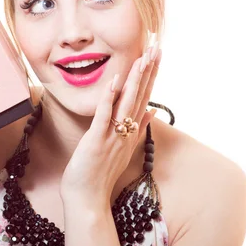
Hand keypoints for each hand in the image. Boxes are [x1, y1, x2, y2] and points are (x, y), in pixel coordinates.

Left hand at [60, 43, 162, 207]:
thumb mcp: (123, 148)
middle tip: (157, 47)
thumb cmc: (100, 173)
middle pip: (141, 96)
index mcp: (131, 131)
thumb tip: (154, 111)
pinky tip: (115, 80)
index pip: (145, 97)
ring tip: (143, 58)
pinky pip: (105, 116)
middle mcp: (126, 132)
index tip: (157, 55)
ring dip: (135, 79)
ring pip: (127, 103)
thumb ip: (139, 128)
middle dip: (149, 70)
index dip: (151, 76)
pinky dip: (110, 98)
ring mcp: (113, 136)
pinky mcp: (97, 140)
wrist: (88, 199)